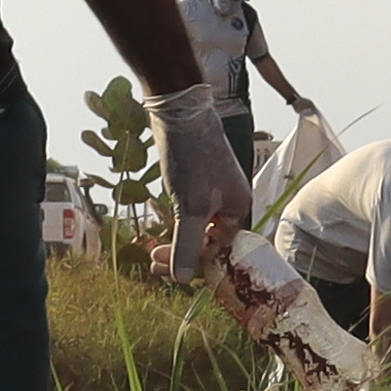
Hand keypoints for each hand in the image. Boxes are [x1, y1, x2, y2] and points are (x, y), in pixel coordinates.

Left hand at [151, 75, 255, 258]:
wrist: (179, 111)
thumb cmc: (191, 156)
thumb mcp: (188, 207)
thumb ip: (187, 245)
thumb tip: (183, 280)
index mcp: (239, 209)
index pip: (219, 250)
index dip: (192, 264)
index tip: (163, 271)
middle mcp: (230, 202)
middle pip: (208, 241)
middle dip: (181, 254)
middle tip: (152, 262)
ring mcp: (214, 191)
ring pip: (196, 228)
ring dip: (176, 241)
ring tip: (152, 250)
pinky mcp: (198, 182)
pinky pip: (189, 214)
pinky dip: (175, 225)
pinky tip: (160, 230)